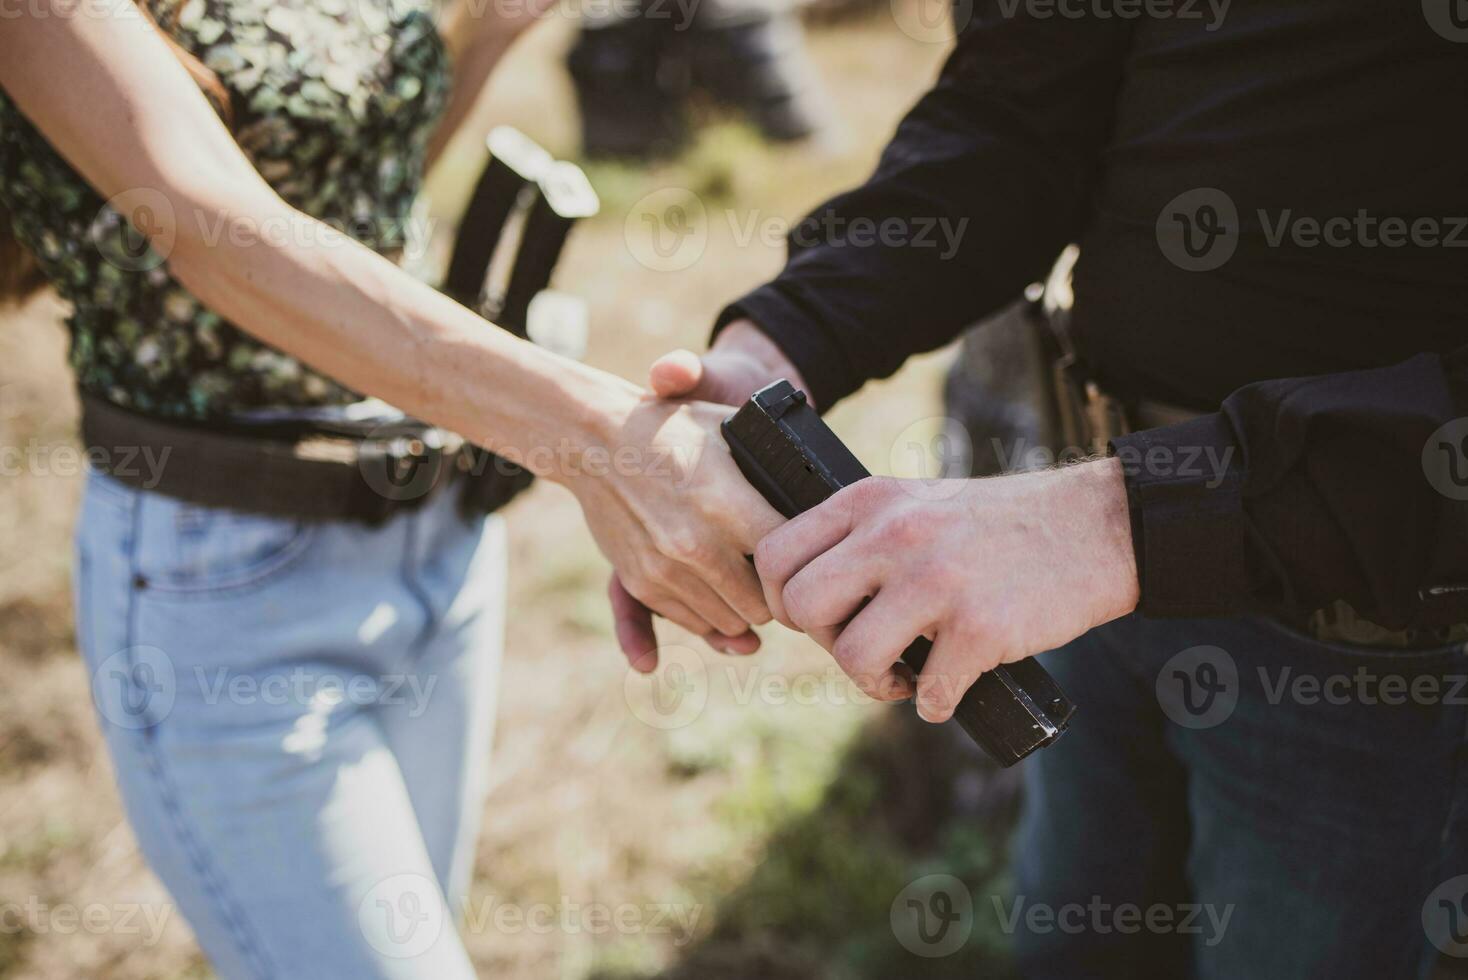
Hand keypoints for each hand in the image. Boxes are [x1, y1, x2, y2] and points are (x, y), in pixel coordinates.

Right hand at [608, 320, 808, 665]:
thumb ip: (775, 467)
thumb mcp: (730, 433)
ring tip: (754, 588)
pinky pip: (694, 622)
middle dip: (779, 596)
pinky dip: (712, 616)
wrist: (596, 440)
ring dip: (747, 611)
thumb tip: (823, 501)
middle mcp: (695, 543)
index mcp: (725, 502)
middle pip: (765, 604)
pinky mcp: (643, 582)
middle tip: (786, 583)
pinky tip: (722, 595)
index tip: (814, 563)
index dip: (807, 565)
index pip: (788, 560)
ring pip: (732, 622)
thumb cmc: (674, 430)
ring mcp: (665, 568)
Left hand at [752, 458, 1139, 721]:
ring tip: (907, 673)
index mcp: (870, 501)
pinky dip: (938, 703)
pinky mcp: (980, 627)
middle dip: (826, 642)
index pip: (775, 554)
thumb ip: (861, 537)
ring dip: (876, 683)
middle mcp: (893, 534)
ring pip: (853, 658)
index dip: (782, 601)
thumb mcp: (916, 504)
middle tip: (865, 644)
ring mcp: (936, 580)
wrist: (1095, 526)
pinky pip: (928, 695)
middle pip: (801, 609)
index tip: (821, 618)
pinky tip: (954, 685)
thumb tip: (802, 601)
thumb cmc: (999, 524)